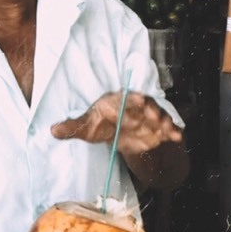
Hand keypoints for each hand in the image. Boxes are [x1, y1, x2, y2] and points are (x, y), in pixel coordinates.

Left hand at [51, 91, 182, 157]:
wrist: (120, 134)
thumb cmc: (102, 123)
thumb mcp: (87, 127)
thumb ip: (72, 127)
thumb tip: (52, 130)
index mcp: (119, 99)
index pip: (126, 94)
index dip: (131, 96)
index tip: (135, 97)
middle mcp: (136, 105)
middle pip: (145, 104)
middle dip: (150, 109)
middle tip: (152, 114)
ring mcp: (149, 116)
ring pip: (159, 115)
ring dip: (163, 120)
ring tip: (165, 128)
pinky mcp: (158, 128)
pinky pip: (168, 128)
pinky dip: (173, 132)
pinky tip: (178, 137)